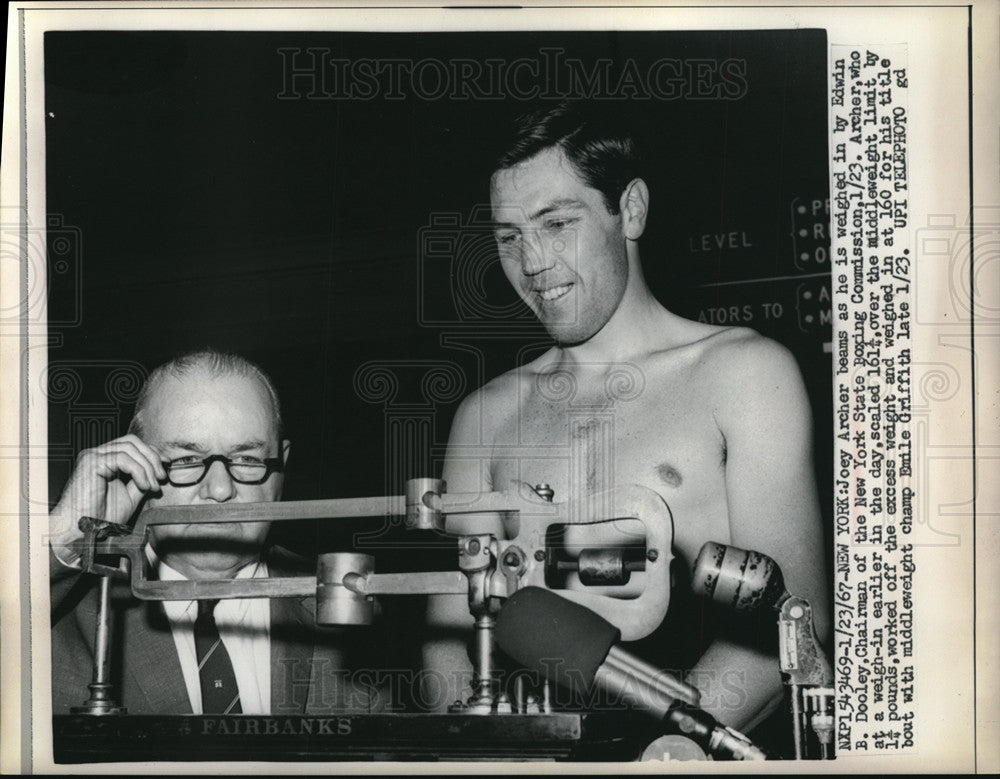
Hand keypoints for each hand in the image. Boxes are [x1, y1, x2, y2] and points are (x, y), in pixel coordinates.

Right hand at [50, 434, 166, 550]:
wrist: (83, 532)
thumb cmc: (102, 517)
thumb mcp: (130, 495)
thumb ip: (142, 479)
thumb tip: (158, 470)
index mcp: (105, 460)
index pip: (132, 445)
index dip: (152, 452)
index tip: (167, 465)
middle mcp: (97, 454)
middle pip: (133, 442)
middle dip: (152, 458)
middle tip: (162, 477)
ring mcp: (92, 456)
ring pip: (130, 448)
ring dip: (148, 466)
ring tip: (153, 486)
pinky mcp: (91, 462)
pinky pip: (123, 459)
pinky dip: (139, 471)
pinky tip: (144, 486)